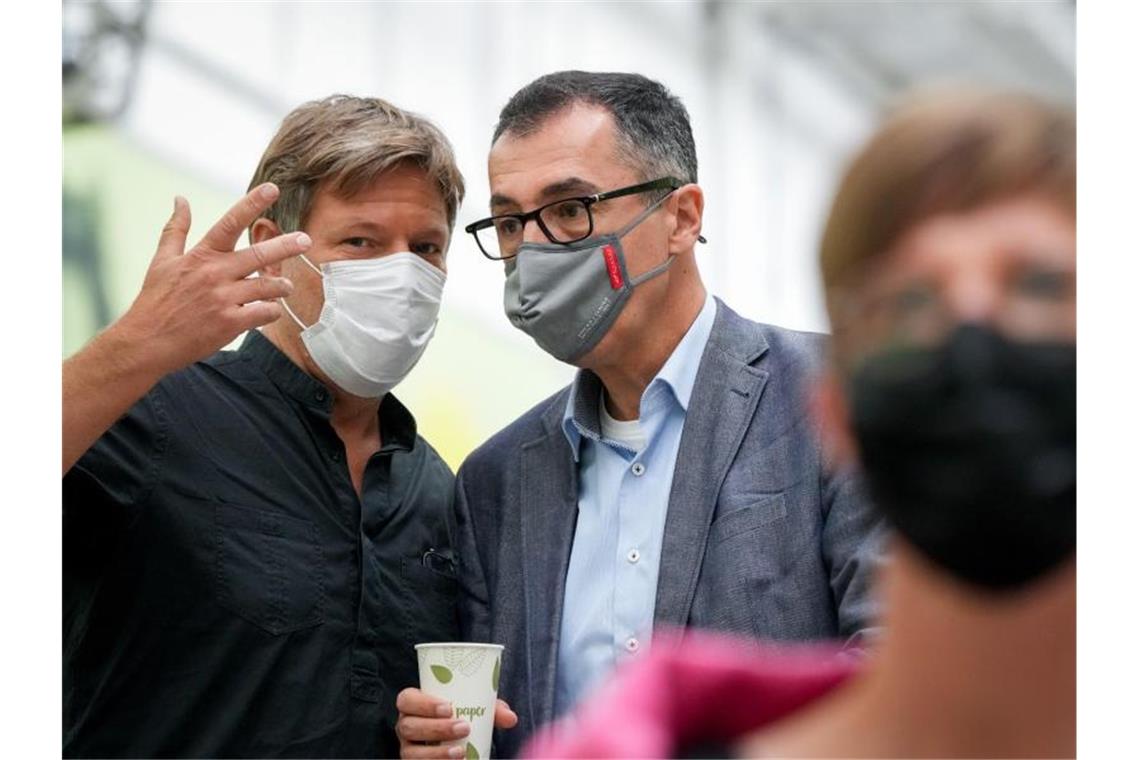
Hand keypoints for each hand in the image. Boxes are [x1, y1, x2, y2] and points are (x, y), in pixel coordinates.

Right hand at [114, 182, 310, 375]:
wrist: (146, 342)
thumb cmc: (155, 300)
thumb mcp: (162, 260)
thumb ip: (176, 229)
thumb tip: (180, 199)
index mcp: (201, 256)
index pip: (230, 222)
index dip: (252, 203)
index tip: (272, 188)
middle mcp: (214, 274)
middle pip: (259, 254)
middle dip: (286, 245)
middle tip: (306, 240)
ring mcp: (223, 299)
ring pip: (267, 286)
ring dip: (282, 285)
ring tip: (286, 286)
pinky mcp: (229, 323)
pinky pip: (263, 312)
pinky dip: (272, 310)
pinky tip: (271, 310)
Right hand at [396, 687, 517, 758]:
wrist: (457, 738)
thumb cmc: (462, 714)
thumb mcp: (475, 707)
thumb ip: (492, 709)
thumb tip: (511, 718)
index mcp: (413, 704)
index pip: (406, 699)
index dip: (423, 703)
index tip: (449, 707)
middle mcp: (405, 725)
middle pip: (408, 726)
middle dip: (435, 728)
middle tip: (464, 727)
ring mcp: (407, 748)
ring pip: (411, 752)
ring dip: (436, 753)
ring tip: (460, 752)